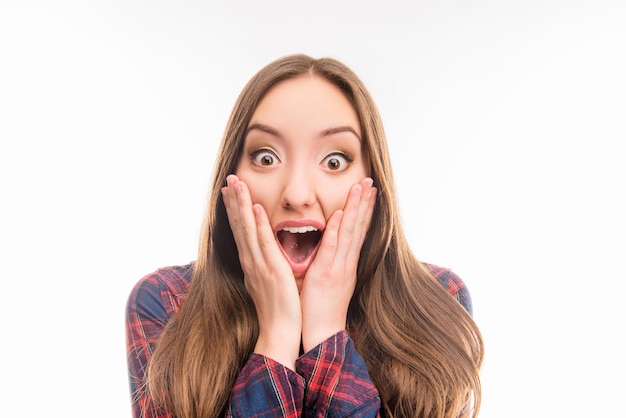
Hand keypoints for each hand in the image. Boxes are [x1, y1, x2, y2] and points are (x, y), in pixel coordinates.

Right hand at [222, 174, 301, 368]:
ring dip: (242, 205)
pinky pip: (264, 244)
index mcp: (251, 263)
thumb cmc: (276, 310)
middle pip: (239, 226)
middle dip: (234, 201)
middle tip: (230, 179)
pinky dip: (259, 225)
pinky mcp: (272, 271)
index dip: (235, 209)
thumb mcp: (267, 282)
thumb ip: (264, 265)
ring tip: (237, 184)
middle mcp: (251, 261)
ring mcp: (259, 265)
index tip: (231, 191)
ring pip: (247, 230)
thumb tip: (263, 253)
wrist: (278, 332)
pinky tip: (256, 209)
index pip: (241, 230)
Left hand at [299, 177, 376, 351]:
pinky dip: (337, 231)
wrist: (322, 334)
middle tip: (370, 181)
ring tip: (361, 188)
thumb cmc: (321, 309)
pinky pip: (332, 249)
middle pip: (359, 227)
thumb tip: (328, 246)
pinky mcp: (325, 275)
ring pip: (349, 233)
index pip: (359, 231)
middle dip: (365, 203)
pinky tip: (340, 214)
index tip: (370, 191)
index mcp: (347, 263)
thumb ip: (330, 262)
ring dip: (355, 209)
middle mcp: (346, 262)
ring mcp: (338, 268)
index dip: (365, 210)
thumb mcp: (329, 281)